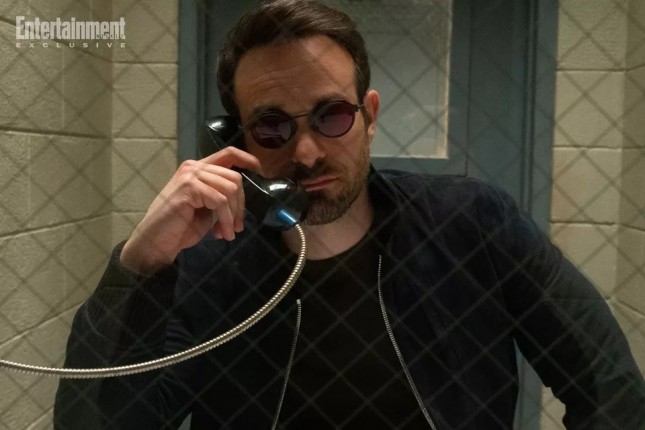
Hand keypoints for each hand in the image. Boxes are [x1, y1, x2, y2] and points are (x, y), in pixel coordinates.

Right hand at [120, 147, 261, 274]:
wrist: (156, 242)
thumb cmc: (180, 227)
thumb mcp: (207, 208)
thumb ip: (222, 197)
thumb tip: (243, 200)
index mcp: (198, 169)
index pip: (228, 153)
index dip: (248, 160)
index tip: (260, 172)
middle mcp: (194, 167)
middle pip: (235, 177)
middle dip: (240, 205)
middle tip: (237, 227)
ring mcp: (190, 175)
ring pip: (230, 189)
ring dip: (233, 216)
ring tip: (228, 233)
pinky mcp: (189, 187)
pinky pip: (220, 201)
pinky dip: (226, 220)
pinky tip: (221, 233)